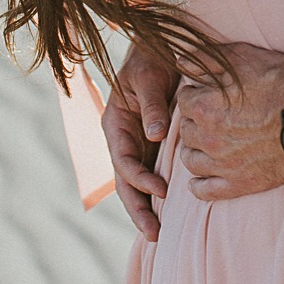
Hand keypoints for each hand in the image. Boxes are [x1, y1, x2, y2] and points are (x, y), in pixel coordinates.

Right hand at [101, 42, 180, 241]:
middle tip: (155, 234)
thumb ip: (151, 106)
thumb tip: (154, 134)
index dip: (139, 179)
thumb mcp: (148, 78)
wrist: (160, 48)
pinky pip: (150, 175)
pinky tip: (168, 213)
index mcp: (115, 123)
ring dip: (145, 208)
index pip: (123, 160)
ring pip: (135, 184)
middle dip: (137, 209)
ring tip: (158, 234)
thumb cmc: (152, 59)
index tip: (162, 191)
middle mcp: (122, 138)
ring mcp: (136, 144)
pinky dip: (155, 195)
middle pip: (125, 181)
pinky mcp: (151, 146)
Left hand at [173, 41, 283, 199]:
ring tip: (205, 143)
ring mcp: (223, 164)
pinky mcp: (240, 184)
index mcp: (204, 108)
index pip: (183, 100)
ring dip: (193, 150)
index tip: (206, 94)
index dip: (195, 94)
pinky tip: (201, 178)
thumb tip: (180, 62)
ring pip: (190, 160)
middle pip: (186, 130)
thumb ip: (204, 60)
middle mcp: (208, 138)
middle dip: (194, 121)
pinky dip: (199, 185)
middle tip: (211, 116)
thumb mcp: (241, 58)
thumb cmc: (280, 83)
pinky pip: (207, 191)